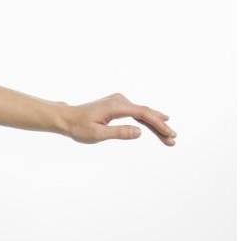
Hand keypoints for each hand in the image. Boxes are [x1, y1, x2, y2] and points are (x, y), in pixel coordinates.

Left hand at [60, 93, 176, 145]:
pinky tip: (158, 123)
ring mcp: (119, 102)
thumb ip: (119, 133)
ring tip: (169, 137)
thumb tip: (140, 132)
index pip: (143, 114)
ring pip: (143, 113)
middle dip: (161, 126)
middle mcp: (120, 101)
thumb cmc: (78, 127)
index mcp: (116, 107)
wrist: (66, 118)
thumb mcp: (97, 134)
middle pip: (146, 113)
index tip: (169, 134)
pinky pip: (136, 113)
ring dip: (156, 125)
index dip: (158, 124)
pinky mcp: (118, 106)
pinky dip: (147, 121)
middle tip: (173, 139)